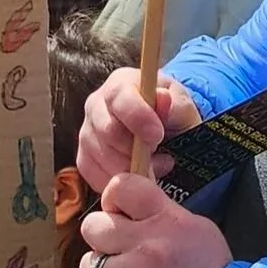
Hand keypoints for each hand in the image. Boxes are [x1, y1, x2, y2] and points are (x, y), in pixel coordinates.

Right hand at [75, 68, 200, 192]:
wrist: (163, 134)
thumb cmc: (172, 116)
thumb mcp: (182, 108)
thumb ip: (175, 105)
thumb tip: (163, 99)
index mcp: (120, 84)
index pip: (118, 97)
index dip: (137, 118)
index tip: (157, 136)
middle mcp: (96, 105)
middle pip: (107, 132)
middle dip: (136, 150)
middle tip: (160, 156)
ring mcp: (86, 133)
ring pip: (102, 158)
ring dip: (131, 169)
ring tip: (155, 166)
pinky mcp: (84, 159)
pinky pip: (95, 176)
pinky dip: (120, 183)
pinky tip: (139, 176)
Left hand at [80, 169, 230, 267]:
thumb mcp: (196, 229)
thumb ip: (160, 214)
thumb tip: (128, 208)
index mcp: (167, 220)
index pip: (121, 187)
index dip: (113, 198)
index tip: (118, 211)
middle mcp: (147, 246)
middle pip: (93, 226)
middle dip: (101, 236)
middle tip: (118, 248)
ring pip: (90, 264)